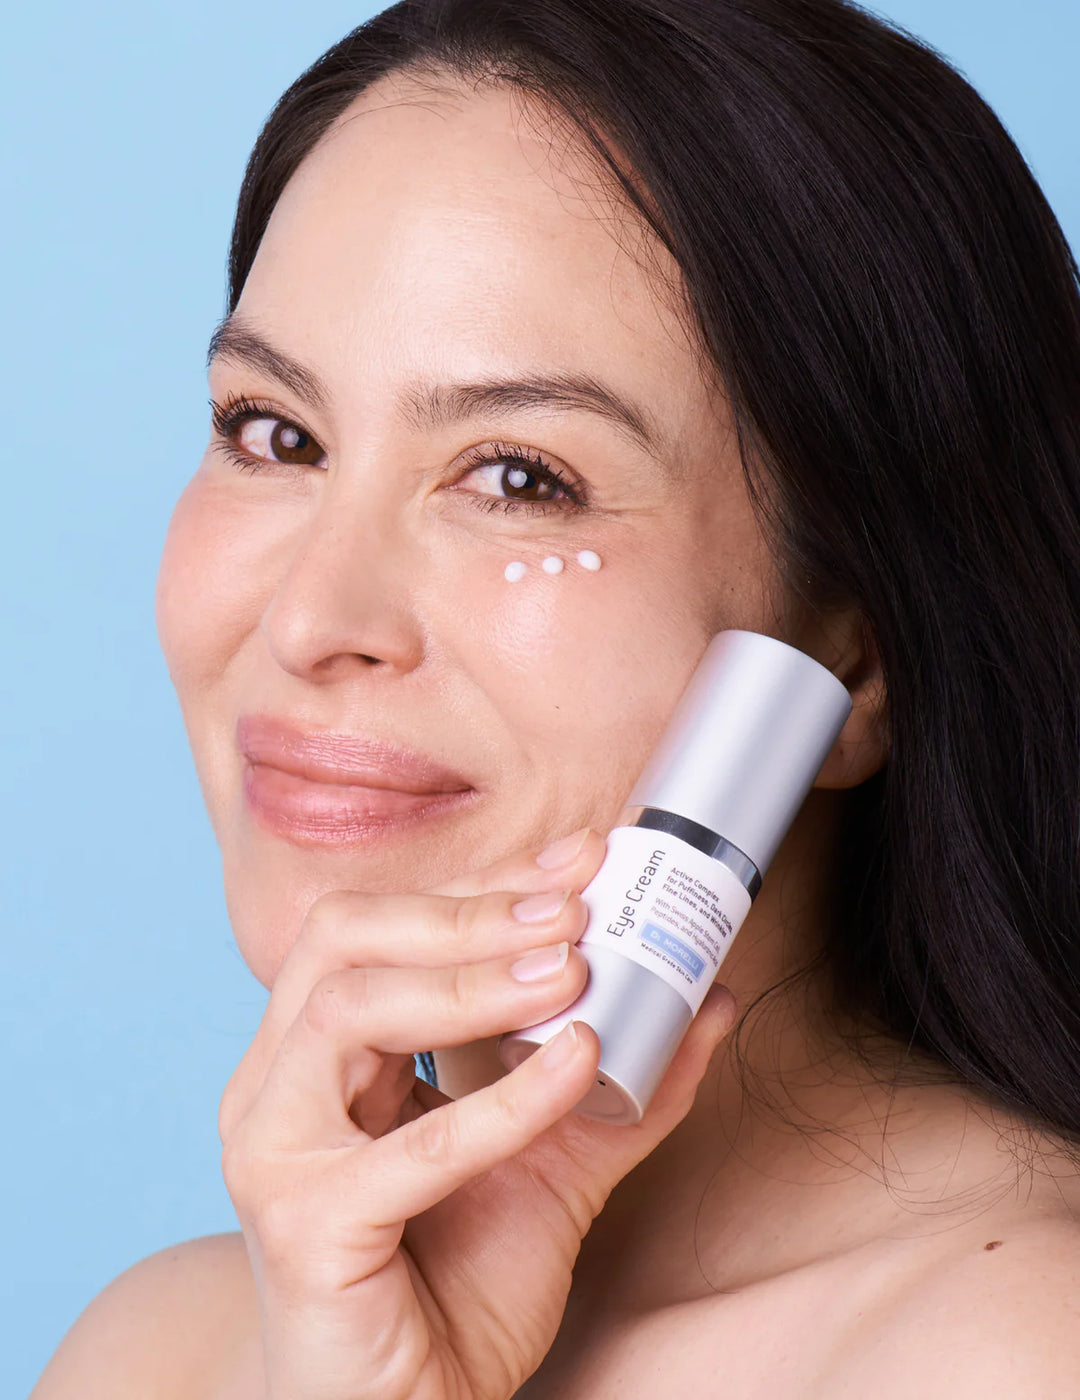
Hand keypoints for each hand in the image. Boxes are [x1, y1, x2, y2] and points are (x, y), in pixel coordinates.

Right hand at [218, 828, 737, 1399]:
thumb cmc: (455, 1284)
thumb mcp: (555, 1159)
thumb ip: (624, 1081)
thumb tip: (714, 997)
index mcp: (319, 1053)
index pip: (383, 926)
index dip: (481, 883)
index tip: (578, 860)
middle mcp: (276, 1085)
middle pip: (344, 941)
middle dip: (466, 911)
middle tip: (572, 909)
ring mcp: (274, 1152)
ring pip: (347, 1012)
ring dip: (472, 981)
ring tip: (571, 971)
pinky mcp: (302, 1227)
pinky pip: (407, 1148)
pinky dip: (503, 1102)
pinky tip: (578, 1065)